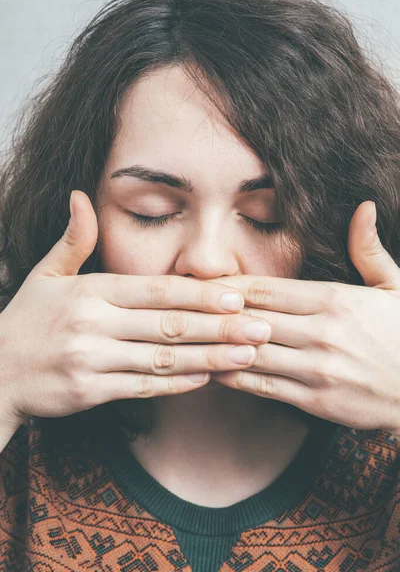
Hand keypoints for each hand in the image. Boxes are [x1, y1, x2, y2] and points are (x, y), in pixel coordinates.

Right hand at [0, 190, 269, 428]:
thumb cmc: (25, 321)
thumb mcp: (45, 275)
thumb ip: (73, 239)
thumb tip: (78, 195)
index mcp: (90, 291)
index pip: (155, 291)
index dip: (199, 294)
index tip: (238, 295)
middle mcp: (93, 324)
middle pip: (168, 325)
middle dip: (220, 327)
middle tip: (262, 327)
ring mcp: (92, 360)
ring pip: (163, 359)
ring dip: (210, 357)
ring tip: (247, 354)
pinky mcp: (90, 391)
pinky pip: (143, 387)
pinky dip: (178, 383)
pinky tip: (209, 378)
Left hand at [206, 201, 399, 438]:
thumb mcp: (395, 287)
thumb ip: (369, 250)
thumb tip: (364, 207)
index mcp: (336, 300)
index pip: (267, 288)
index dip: (230, 286)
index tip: (204, 282)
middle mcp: (321, 333)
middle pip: (251, 318)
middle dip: (215, 313)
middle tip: (182, 307)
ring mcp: (316, 368)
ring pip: (251, 352)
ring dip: (217, 344)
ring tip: (187, 337)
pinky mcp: (314, 400)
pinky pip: (263, 386)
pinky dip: (233, 377)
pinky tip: (211, 368)